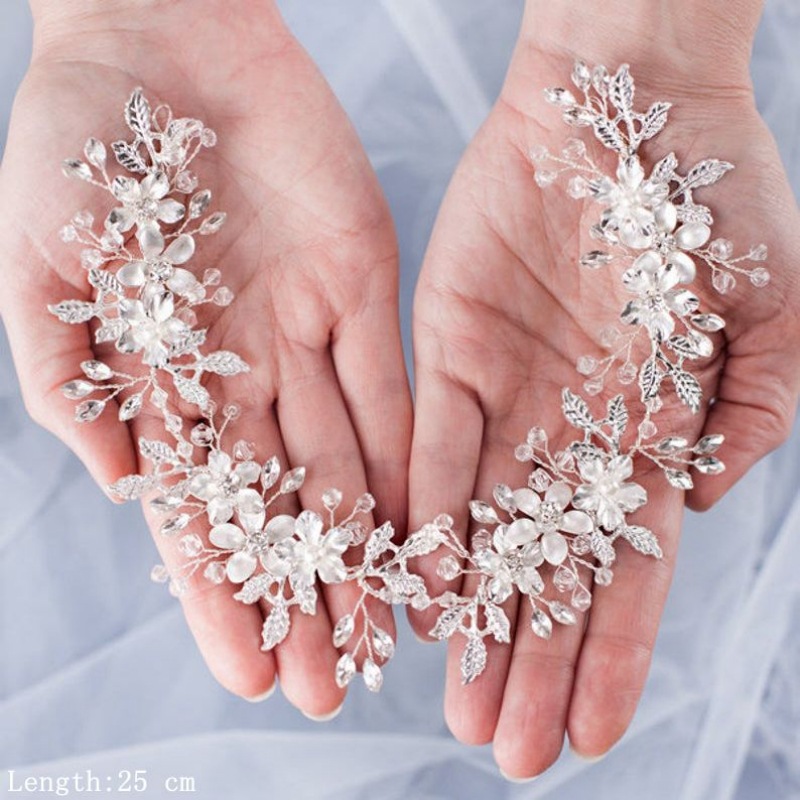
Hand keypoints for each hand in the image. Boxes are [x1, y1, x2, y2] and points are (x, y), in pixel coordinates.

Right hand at [0, 0, 410, 714]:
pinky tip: (424, 526)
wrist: (158, 46)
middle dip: (308, 597)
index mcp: (161, 385)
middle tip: (336, 685)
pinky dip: (406, 458)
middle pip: (283, 509)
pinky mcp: (361, 292)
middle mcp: (242, 378)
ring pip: (344, 466)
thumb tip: (116, 483)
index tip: (255, 672)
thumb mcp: (41, 266)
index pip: (199, 517)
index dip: (226, 596)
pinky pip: (390, 388)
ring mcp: (306, 339)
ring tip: (387, 635)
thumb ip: (67, 376)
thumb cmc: (75, 147)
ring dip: (365, 550)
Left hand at [408, 0, 799, 777]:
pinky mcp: (448, 355)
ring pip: (482, 531)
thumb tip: (703, 501)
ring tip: (459, 699)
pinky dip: (428, 519)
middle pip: (545, 572)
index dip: (611, 654)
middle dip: (530, 661)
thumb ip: (749, 417)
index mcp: (647, 437)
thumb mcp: (771, 317)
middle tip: (508, 749)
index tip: (593, 734)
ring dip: (472, 616)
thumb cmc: (714, 199)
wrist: (628, 107)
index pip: (625, 573)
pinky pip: (432, 450)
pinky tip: (422, 587)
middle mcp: (568, 435)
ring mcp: (506, 400)